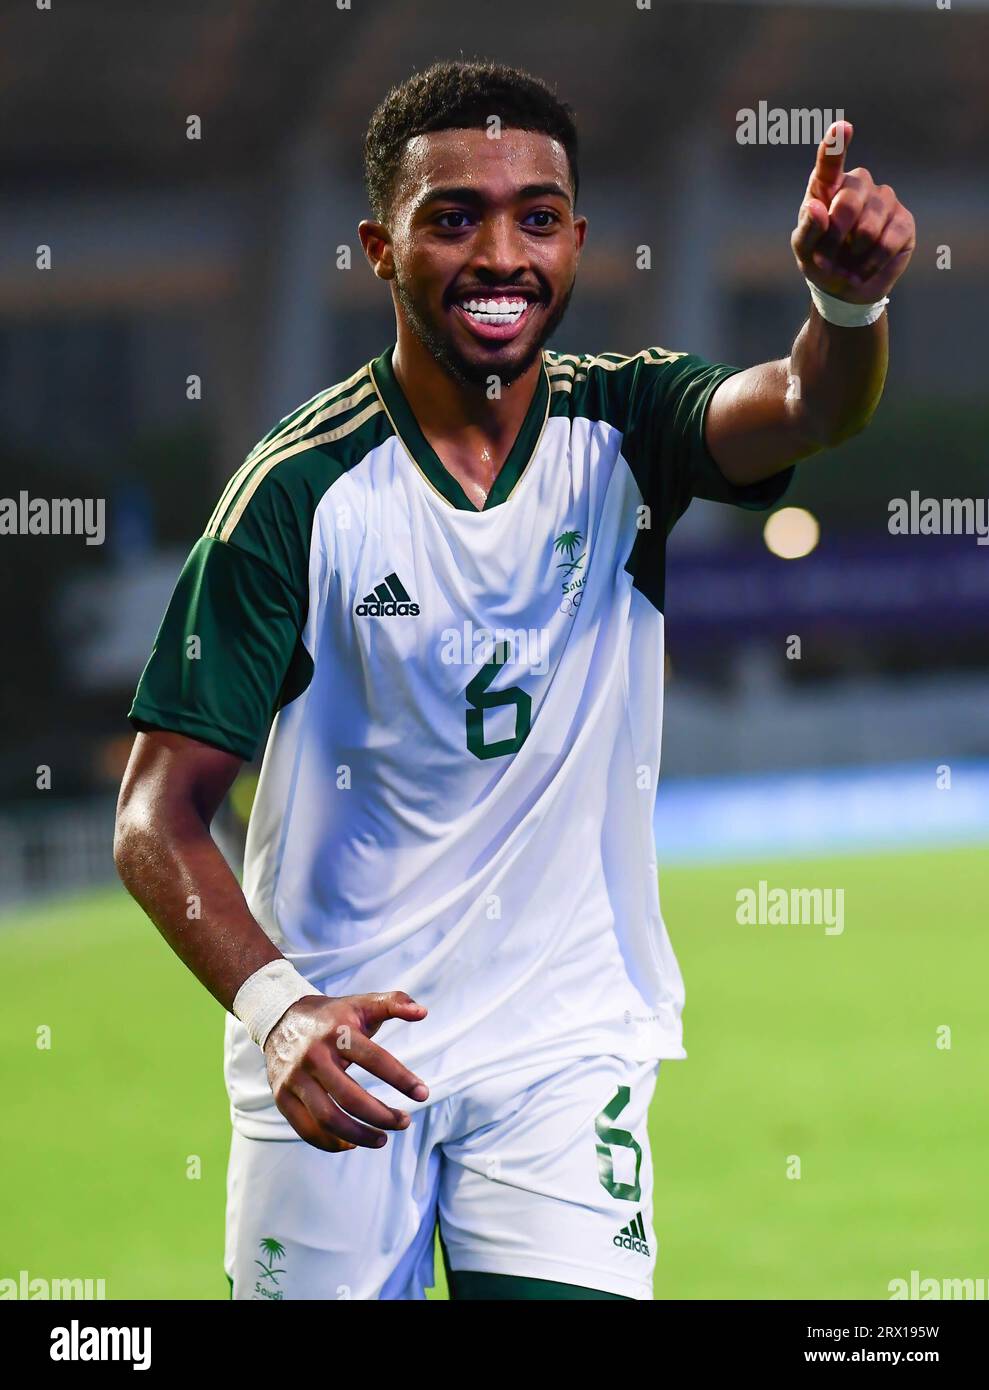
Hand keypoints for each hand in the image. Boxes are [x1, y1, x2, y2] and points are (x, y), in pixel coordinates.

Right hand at [263, 990, 428, 1152]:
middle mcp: (314, 1055)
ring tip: (382, 1139)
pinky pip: (306, 1129)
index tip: (423, 1094)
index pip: (375, 1059)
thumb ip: (395, 1002)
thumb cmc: (333, 1016)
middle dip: (382, 1116)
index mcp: (338, 1031)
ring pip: (328, 1118)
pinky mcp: (281, 1095)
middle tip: (404, 1122)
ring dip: (359, 1135)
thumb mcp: (362, 1003)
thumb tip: (423, 1012)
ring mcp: (295, 1078)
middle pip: (350, 1097)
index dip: (402, 1079)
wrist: (281, 1017)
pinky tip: (351, 1143)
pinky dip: (331, 1143)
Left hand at [791, 121, 914, 305]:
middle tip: (827, 258)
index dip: (836, 145)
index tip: (842, 128)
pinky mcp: (903, 221)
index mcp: (827, 187)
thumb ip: (807, 229)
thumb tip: (818, 207)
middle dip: (834, 238)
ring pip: (868, 226)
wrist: (846, 289)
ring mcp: (883, 200)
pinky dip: (871, 262)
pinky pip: (888, 240)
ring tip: (847, 265)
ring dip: (852, 255)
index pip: (830, 163)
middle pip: (848, 201)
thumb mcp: (804, 251)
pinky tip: (864, 269)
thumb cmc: (821, 261)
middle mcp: (857, 186)